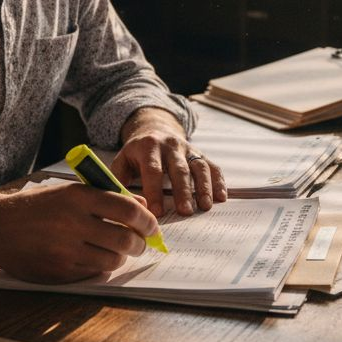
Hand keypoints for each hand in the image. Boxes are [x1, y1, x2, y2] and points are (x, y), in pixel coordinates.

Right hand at [0, 180, 162, 283]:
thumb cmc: (35, 207)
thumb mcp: (69, 192)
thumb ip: (105, 197)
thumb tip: (140, 205)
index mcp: (77, 197)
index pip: (127, 210)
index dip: (147, 220)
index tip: (152, 225)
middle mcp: (72, 223)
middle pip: (125, 239)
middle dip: (140, 243)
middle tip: (140, 243)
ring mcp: (65, 250)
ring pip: (113, 260)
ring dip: (122, 257)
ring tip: (118, 251)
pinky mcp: (59, 272)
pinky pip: (94, 273)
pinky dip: (101, 266)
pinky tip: (96, 258)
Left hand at [111, 108, 226, 216]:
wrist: (154, 130)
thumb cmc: (137, 154)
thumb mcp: (122, 161)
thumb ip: (119, 181)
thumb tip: (125, 204)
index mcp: (148, 147)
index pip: (152, 170)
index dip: (154, 191)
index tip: (156, 212)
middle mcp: (170, 146)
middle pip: (179, 169)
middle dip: (182, 191)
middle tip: (185, 212)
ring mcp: (188, 149)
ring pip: (199, 167)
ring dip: (203, 188)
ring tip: (205, 207)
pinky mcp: (200, 154)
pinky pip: (212, 167)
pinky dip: (219, 182)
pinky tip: (221, 197)